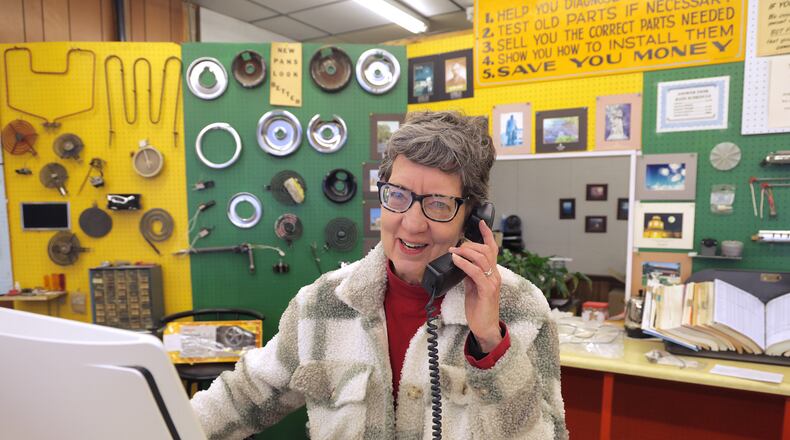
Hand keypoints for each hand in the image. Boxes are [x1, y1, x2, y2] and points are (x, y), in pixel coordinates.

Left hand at [449, 219, 501, 352]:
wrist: (485, 327)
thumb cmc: (479, 307)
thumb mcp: (473, 286)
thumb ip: (470, 273)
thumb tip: (461, 262)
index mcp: (492, 272)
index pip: (493, 249)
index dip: (487, 234)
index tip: (481, 222)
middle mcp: (495, 275)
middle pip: (486, 250)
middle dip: (469, 244)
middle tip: (455, 246)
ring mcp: (492, 282)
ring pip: (481, 258)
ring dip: (465, 252)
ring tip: (453, 251)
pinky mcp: (487, 290)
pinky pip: (476, 272)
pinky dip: (464, 263)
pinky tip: (456, 260)